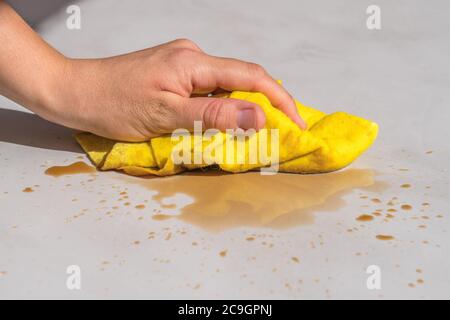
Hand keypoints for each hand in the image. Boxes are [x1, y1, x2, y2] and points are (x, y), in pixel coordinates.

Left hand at [51, 39, 305, 140]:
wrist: (74, 92)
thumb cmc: (113, 104)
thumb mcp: (167, 114)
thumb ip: (214, 114)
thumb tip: (259, 115)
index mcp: (193, 62)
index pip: (251, 76)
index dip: (280, 100)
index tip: (297, 124)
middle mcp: (192, 57)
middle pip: (241, 79)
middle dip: (265, 105)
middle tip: (279, 134)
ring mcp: (182, 64)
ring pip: (225, 86)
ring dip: (241, 108)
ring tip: (251, 135)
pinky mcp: (173, 75)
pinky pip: (207, 89)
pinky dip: (221, 107)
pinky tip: (220, 124)